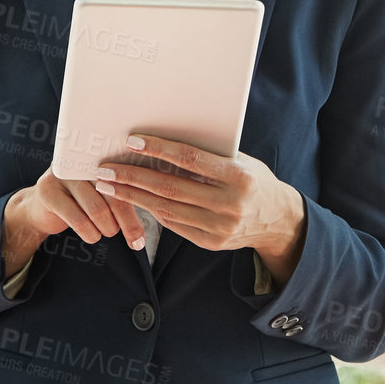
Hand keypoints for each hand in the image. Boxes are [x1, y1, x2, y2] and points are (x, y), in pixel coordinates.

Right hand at [4, 166, 147, 273]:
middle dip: (128, 222)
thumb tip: (162, 209)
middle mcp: (83, 159)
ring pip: (97, 208)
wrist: (40, 207)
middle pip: (116, 192)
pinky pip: (77, 218)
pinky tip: (93, 236)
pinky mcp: (48, 190)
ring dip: (108, 228)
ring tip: (109, 232)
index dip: (143, 201)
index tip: (154, 223)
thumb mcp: (106, 192)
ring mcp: (64, 173)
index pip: (130, 176)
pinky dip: (89, 233)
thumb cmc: (82, 200)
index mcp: (103, 153)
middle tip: (134, 239)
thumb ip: (128, 191)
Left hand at [90, 133, 307, 279]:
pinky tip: (135, 200)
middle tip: (106, 169)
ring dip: (134, 197)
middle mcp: (230, 203)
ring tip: (110, 186)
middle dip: (134, 177)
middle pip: (171, 188)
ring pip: (167, 209)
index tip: (132, 142)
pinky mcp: (211, 242)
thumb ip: (211, 155)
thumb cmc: (254, 181)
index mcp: (239, 176)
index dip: (160, 149)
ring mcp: (220, 227)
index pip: (191, 159)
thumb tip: (168, 141)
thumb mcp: (242, 161)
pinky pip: (174, 225)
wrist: (278, 220)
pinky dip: (152, 211)